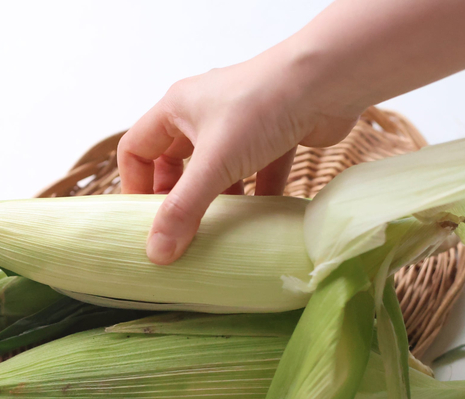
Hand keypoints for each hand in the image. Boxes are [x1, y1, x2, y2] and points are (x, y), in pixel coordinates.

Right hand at [117, 46, 358, 264]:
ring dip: (218, 200)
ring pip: (218, 169)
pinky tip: (260, 223)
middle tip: (181, 230)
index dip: (135, 186)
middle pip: (175, 161)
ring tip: (219, 232)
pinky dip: (257, 195)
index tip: (144, 221)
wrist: (329, 79)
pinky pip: (257, 172)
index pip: (136, 148)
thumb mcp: (215, 163)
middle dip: (177, 197)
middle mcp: (205, 112)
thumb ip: (184, 210)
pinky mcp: (274, 134)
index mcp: (177, 108)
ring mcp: (241, 123)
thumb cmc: (263, 106)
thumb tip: (156, 253)